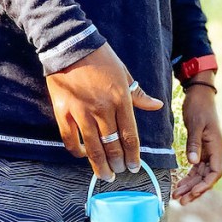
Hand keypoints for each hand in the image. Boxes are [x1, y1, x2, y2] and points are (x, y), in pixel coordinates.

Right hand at [46, 44, 163, 181]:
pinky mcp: (63, 111)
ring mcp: (81, 112)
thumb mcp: (124, 74)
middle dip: (118, 163)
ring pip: (92, 147)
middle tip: (119, 173)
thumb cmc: (100, 58)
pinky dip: (77, 150)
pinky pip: (70, 138)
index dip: (133, 155)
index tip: (134, 167)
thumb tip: (157, 105)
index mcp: (120, 100)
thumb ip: (139, 94)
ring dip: (99, 164)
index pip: (129, 136)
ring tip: (105, 175)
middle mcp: (102, 110)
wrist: (70, 45)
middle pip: (112, 145)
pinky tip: (82, 155)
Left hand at [172, 76, 221, 204]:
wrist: (199, 95)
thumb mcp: (195, 124)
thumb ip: (194, 144)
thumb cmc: (199, 107)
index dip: (205, 185)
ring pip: (200, 175)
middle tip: (180, 201)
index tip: (193, 192)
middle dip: (194, 190)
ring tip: (176, 196)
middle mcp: (214, 152)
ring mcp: (208, 152)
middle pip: (206, 178)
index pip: (215, 172)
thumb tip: (192, 163)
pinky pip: (195, 169)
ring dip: (189, 186)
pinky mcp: (200, 150)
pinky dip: (187, 177)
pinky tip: (178, 184)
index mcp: (217, 147)